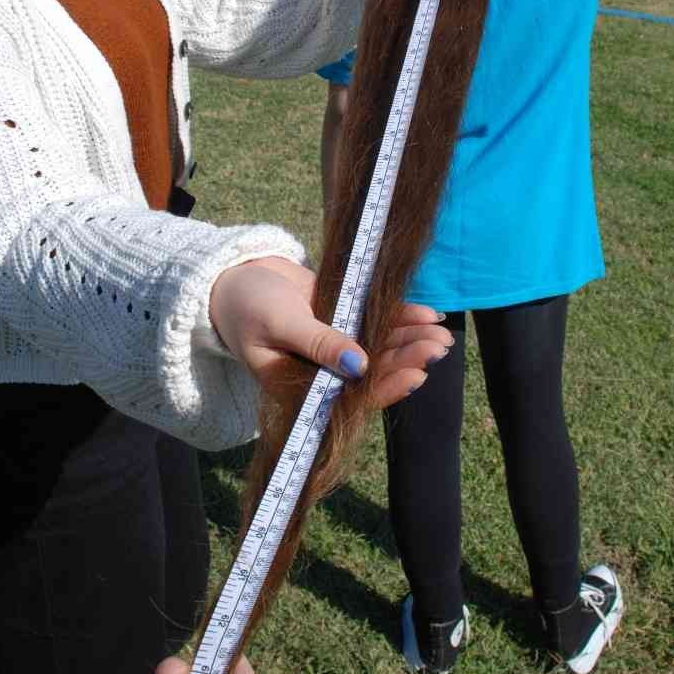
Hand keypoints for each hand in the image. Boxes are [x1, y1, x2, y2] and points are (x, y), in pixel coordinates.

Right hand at [209, 255, 450, 404]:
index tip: (417, 375)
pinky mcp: (341, 322)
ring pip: (379, 350)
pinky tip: (426, 314)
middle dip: (407, 360)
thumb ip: (319, 343)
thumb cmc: (245, 305)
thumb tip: (359, 365)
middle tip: (440, 348)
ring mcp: (334, 347)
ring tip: (442, 334)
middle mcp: (322, 372)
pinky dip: (400, 319)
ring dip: (410, 342)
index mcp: (301, 385)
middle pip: (372, 373)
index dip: (385, 388)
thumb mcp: (280, 322)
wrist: (232, 277)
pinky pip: (375, 324)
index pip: (350, 395)